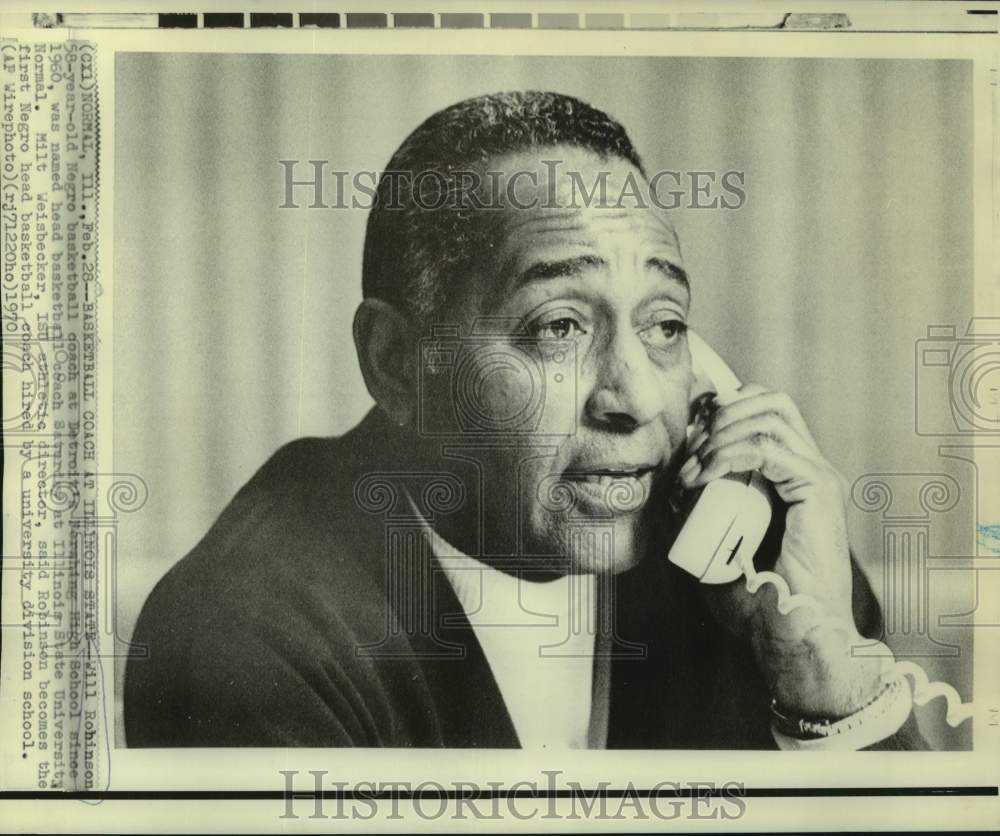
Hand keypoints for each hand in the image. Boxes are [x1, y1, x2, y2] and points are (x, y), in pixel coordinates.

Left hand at [679, 384, 886, 718]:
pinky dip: (729, 453)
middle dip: (721, 414)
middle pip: (771, 402)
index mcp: (794, 478)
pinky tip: (702, 477)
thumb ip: (698, 522)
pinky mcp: (818, 490)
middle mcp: (811, 470)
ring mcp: (818, 478)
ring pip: (770, 415)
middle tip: (690, 452)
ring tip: (692, 471)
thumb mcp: (716, 552)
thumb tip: (668, 494)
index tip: (687, 442)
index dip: (723, 413)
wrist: (794, 638)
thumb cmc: (760, 605)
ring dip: (720, 434)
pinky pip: (769, 448)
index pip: (764, 414)